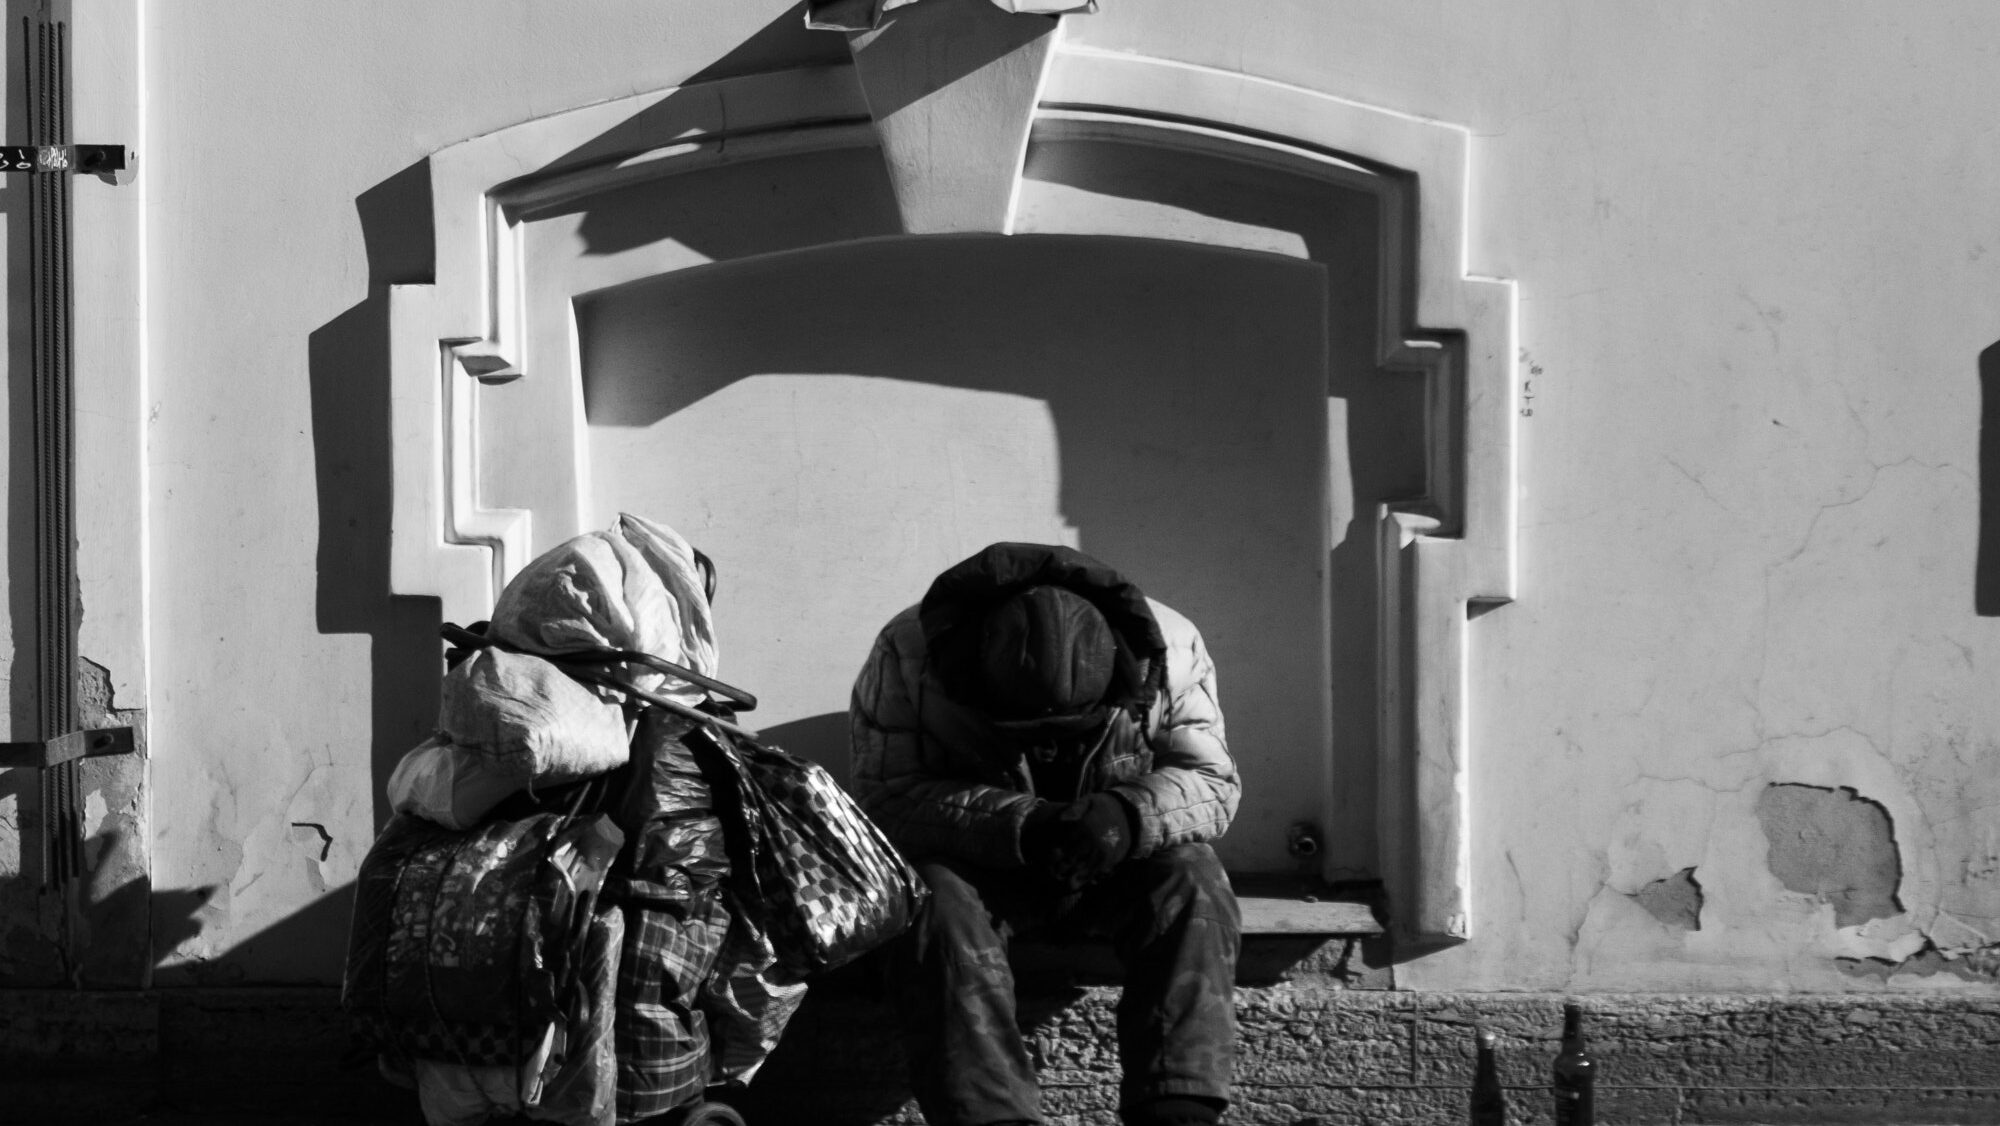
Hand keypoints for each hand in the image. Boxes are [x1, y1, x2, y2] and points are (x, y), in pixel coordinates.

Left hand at [1020, 793, 1135, 888]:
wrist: (1130, 814)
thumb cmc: (1104, 807)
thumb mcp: (1089, 801)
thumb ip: (1074, 809)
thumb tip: (1060, 819)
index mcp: (1086, 826)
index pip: (1065, 844)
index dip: (1054, 854)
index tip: (1048, 859)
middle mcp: (1094, 841)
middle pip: (1072, 859)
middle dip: (1060, 868)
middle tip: (1051, 873)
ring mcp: (1103, 852)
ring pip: (1083, 869)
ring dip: (1071, 877)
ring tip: (1062, 881)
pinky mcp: (1111, 859)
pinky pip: (1096, 873)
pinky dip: (1085, 879)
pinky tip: (1077, 882)